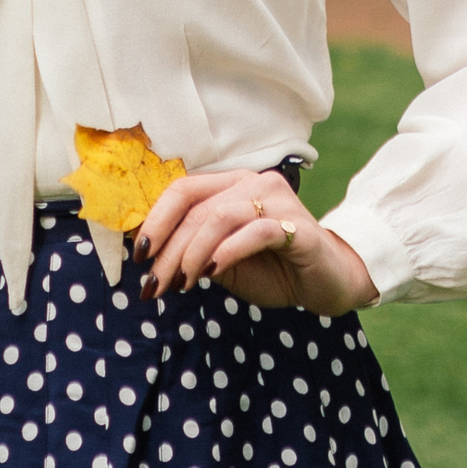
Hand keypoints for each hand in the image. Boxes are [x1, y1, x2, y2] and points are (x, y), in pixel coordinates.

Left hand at [132, 169, 376, 314]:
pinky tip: (211, 273)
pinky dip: (226, 252)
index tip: (138, 255)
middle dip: (168, 249)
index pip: (183, 190)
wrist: (328, 283)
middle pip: (196, 208)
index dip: (155, 219)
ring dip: (192, 253)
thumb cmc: (273, 269)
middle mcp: (253, 183)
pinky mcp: (297, 227)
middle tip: (153, 284)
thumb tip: (148, 254)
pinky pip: (254, 232)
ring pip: (219, 216)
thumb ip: (192, 250)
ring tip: (182, 283)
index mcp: (231, 185)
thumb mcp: (221, 261)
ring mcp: (277, 201)